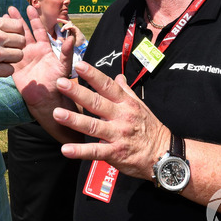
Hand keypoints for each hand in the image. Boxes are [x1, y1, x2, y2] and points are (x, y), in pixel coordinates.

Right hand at [0, 13, 25, 82]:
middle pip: (22, 41)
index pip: (19, 26)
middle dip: (17, 46)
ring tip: (2, 59)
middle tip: (8, 50)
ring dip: (12, 59)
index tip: (13, 38)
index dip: (18, 33)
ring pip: (19, 55)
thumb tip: (16, 25)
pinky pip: (11, 69)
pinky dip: (5, 70)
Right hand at [9, 6, 72, 101]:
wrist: (46, 98)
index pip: (38, 29)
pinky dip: (3, 46)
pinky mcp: (15, 67)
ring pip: (14, 41)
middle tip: (10, 8)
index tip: (29, 7)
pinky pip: (8, 55)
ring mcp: (23, 58)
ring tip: (1, 19)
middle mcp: (33, 51)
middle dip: (17, 20)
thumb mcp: (64, 66)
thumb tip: (71, 37)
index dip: (33, 19)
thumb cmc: (58, 82)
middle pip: (24, 32)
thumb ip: (66, 52)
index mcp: (44, 48)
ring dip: (8, 30)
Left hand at [52, 61, 169, 181]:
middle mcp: (121, 117)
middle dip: (78, 92)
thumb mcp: (141, 106)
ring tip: (57, 113)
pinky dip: (80, 151)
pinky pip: (95, 152)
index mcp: (126, 103)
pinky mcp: (115, 153)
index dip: (93, 75)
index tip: (79, 65)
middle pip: (97, 103)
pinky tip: (66, 149)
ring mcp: (117, 135)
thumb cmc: (150, 129)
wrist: (164, 155)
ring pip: (93, 126)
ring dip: (74, 120)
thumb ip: (126, 91)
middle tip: (61, 83)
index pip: (107, 86)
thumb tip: (118, 76)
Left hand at [57, 18, 85, 47]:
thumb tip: (59, 38)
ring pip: (69, 23)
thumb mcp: (67, 41)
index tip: (57, 20)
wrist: (81, 44)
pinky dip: (69, 27)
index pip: (66, 24)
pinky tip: (66, 28)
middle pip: (67, 22)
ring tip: (62, 30)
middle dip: (62, 20)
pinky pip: (73, 26)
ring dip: (65, 26)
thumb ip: (63, 40)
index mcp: (70, 30)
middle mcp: (72, 28)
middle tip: (57, 20)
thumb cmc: (75, 42)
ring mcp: (75, 29)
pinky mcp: (77, 30)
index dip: (62, 21)